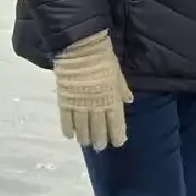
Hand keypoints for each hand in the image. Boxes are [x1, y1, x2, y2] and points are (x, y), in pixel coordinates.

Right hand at [54, 32, 132, 149]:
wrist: (81, 47)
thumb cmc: (103, 58)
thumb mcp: (118, 73)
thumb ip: (122, 89)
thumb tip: (129, 100)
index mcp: (112, 99)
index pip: (116, 123)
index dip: (117, 135)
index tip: (118, 143)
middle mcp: (96, 106)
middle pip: (99, 129)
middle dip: (100, 140)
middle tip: (100, 147)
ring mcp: (80, 105)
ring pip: (82, 128)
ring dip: (85, 138)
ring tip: (86, 144)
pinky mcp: (65, 101)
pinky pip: (66, 120)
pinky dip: (68, 129)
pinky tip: (70, 136)